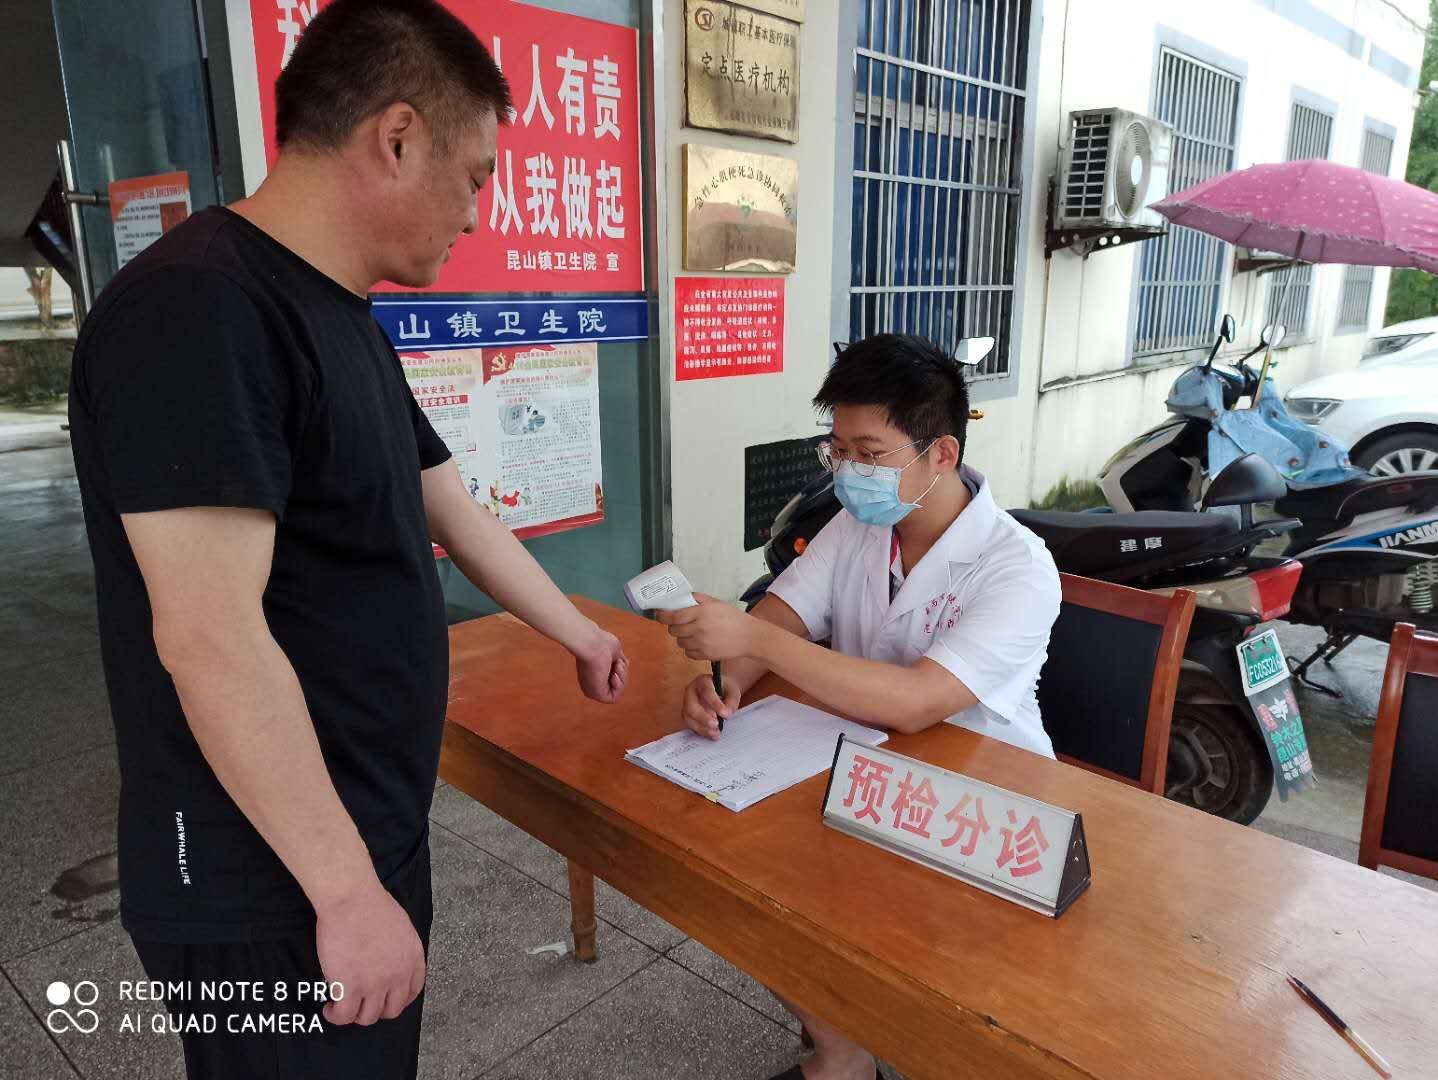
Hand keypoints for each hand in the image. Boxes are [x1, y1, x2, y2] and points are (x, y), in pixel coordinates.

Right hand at [316, 880, 424, 1025]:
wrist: (352, 900)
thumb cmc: (371, 905)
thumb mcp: (401, 927)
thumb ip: (401, 949)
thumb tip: (390, 960)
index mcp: (412, 958)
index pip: (413, 991)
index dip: (399, 998)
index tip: (387, 998)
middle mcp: (398, 975)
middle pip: (392, 1009)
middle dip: (377, 1009)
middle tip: (363, 1002)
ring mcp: (375, 984)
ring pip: (368, 1017)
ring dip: (355, 1014)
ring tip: (344, 1006)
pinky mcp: (350, 988)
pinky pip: (344, 1016)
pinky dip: (336, 1016)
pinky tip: (330, 1008)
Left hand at [574, 624, 627, 702]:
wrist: (592, 644)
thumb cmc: (600, 643)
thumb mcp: (614, 651)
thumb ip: (618, 659)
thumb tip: (624, 665)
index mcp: (594, 672)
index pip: (613, 677)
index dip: (620, 669)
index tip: (617, 659)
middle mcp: (591, 682)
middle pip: (617, 684)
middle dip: (623, 672)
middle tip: (617, 662)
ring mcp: (593, 689)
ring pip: (617, 690)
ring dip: (622, 677)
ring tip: (616, 665)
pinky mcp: (596, 694)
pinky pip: (613, 698)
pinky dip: (619, 686)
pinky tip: (614, 675)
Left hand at [656, 594, 763, 661]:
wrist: (750, 637)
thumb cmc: (734, 618)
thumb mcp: (717, 603)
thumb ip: (698, 599)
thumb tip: (683, 598)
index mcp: (701, 613)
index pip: (673, 616)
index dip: (662, 616)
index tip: (659, 615)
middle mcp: (699, 628)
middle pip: (674, 631)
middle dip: (673, 627)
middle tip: (679, 624)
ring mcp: (702, 643)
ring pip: (680, 642)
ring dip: (682, 638)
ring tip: (692, 633)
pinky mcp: (705, 655)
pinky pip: (688, 653)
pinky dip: (690, 648)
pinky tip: (698, 642)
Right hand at [680, 672, 741, 739]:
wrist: (720, 691)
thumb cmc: (725, 689)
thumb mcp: (733, 691)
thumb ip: (731, 702)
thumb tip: (726, 714)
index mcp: (703, 681)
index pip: (706, 691)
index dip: (715, 703)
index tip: (725, 714)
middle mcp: (691, 692)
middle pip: (692, 705)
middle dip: (703, 717)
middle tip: (716, 725)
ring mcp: (687, 704)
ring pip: (689, 717)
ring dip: (702, 727)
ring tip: (715, 733)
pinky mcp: (687, 715)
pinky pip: (691, 725)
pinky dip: (701, 731)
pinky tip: (712, 734)